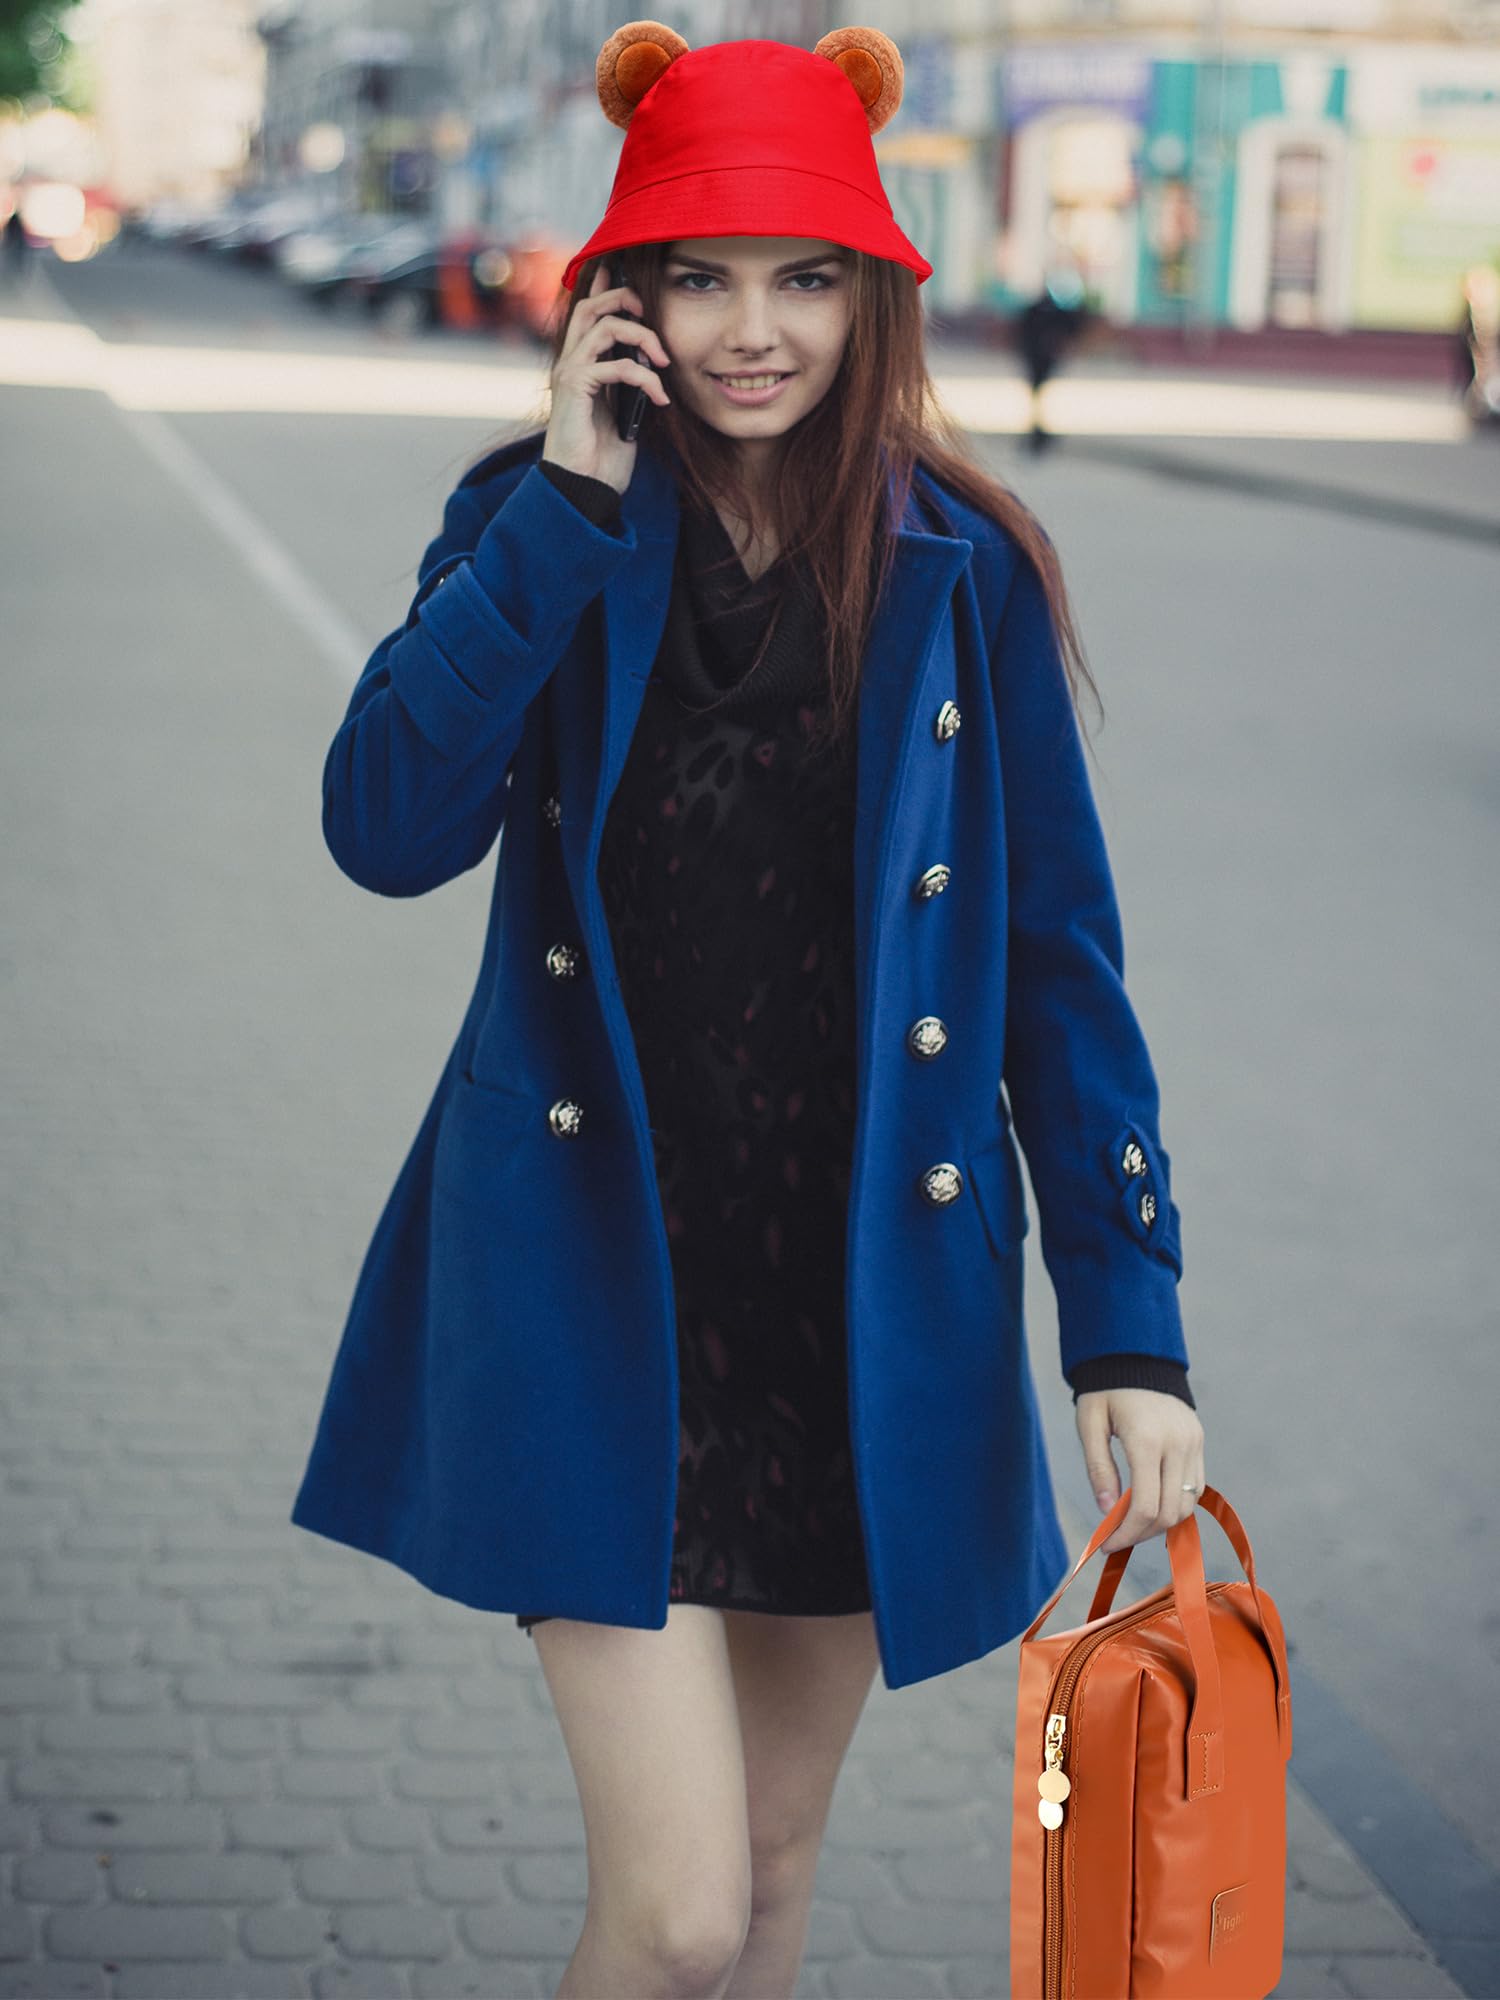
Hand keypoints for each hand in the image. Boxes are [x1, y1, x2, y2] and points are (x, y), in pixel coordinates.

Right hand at [542, 261, 672, 494]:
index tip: (623, 271)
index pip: (588, 313)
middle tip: (650, 312)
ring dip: (642, 337)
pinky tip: (659, 398)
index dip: (603, 287)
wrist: (584, 488)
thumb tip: (650, 358)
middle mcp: (570, 363)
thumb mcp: (622, 411)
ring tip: (663, 360)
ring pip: (604, 327)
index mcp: (580, 365)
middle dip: (623, 298)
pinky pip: (615, 366)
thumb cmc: (602, 456)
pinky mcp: (575, 389)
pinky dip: (645, 378)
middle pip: (591, 307)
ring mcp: (569, 374)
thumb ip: (628, 382)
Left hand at [1076, 1387, 1205, 1553]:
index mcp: (1147, 1440)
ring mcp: (1193, 1443)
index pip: (1145, 1506)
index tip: (1106, 1544)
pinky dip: (1177, 1503)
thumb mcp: (1090, 1424)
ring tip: (1132, 1523)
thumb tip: (1106, 1512)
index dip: (1126, 1534)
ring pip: (1187, 1504)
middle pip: (1169, 1512)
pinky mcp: (1199, 1441)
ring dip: (1161, 1522)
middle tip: (1116, 1538)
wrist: (1137, 1356)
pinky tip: (1152, 1503)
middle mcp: (1177, 1444)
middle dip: (1141, 1533)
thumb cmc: (1106, 1390)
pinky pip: (1196, 1486)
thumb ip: (1099, 1468)